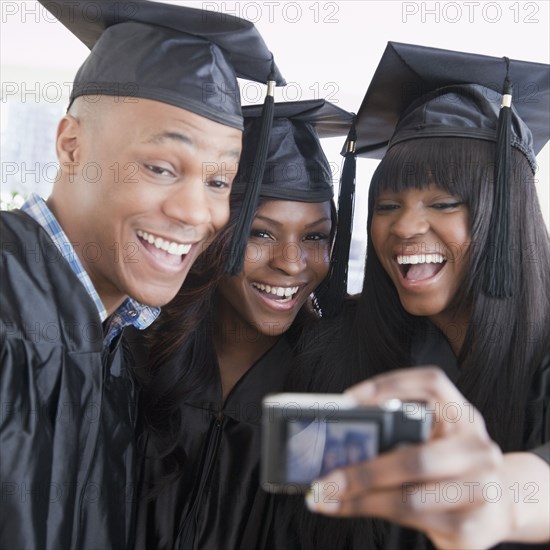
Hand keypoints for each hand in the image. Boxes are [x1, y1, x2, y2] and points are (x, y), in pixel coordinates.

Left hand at [305, 367, 549, 548]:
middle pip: (417, 457)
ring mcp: (482, 490)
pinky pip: (415, 522)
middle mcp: (478, 448)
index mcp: (463, 415)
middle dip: (365, 471)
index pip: (432, 383)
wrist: (501, 505)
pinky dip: (373, 513)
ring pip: (410, 498)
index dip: (390, 385)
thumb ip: (399, 433)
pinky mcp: (473, 528)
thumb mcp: (432, 439)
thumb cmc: (449, 466)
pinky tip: (349, 507)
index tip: (348, 400)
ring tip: (327, 496)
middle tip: (326, 477)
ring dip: (362, 499)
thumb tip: (340, 440)